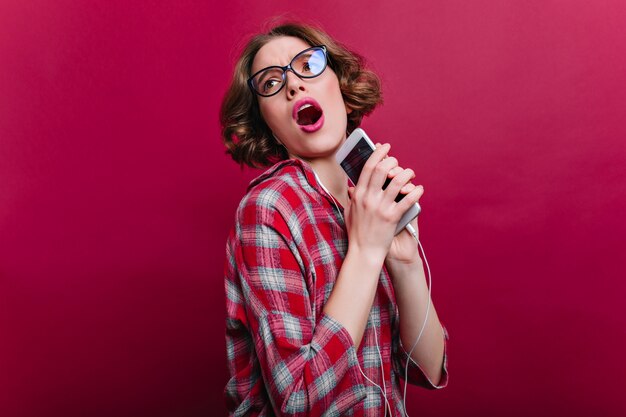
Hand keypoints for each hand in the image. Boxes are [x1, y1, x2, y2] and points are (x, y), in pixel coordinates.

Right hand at [344, 144, 422, 263]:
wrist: (363, 252)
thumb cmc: (357, 233)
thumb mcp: (350, 212)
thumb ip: (353, 198)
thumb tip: (353, 187)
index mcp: (358, 195)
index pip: (368, 167)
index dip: (378, 153)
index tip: (385, 147)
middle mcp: (368, 198)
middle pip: (382, 169)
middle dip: (392, 161)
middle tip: (397, 161)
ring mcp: (380, 207)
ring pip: (397, 182)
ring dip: (406, 174)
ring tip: (410, 173)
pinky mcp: (391, 217)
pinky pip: (407, 200)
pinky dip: (415, 192)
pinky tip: (419, 190)